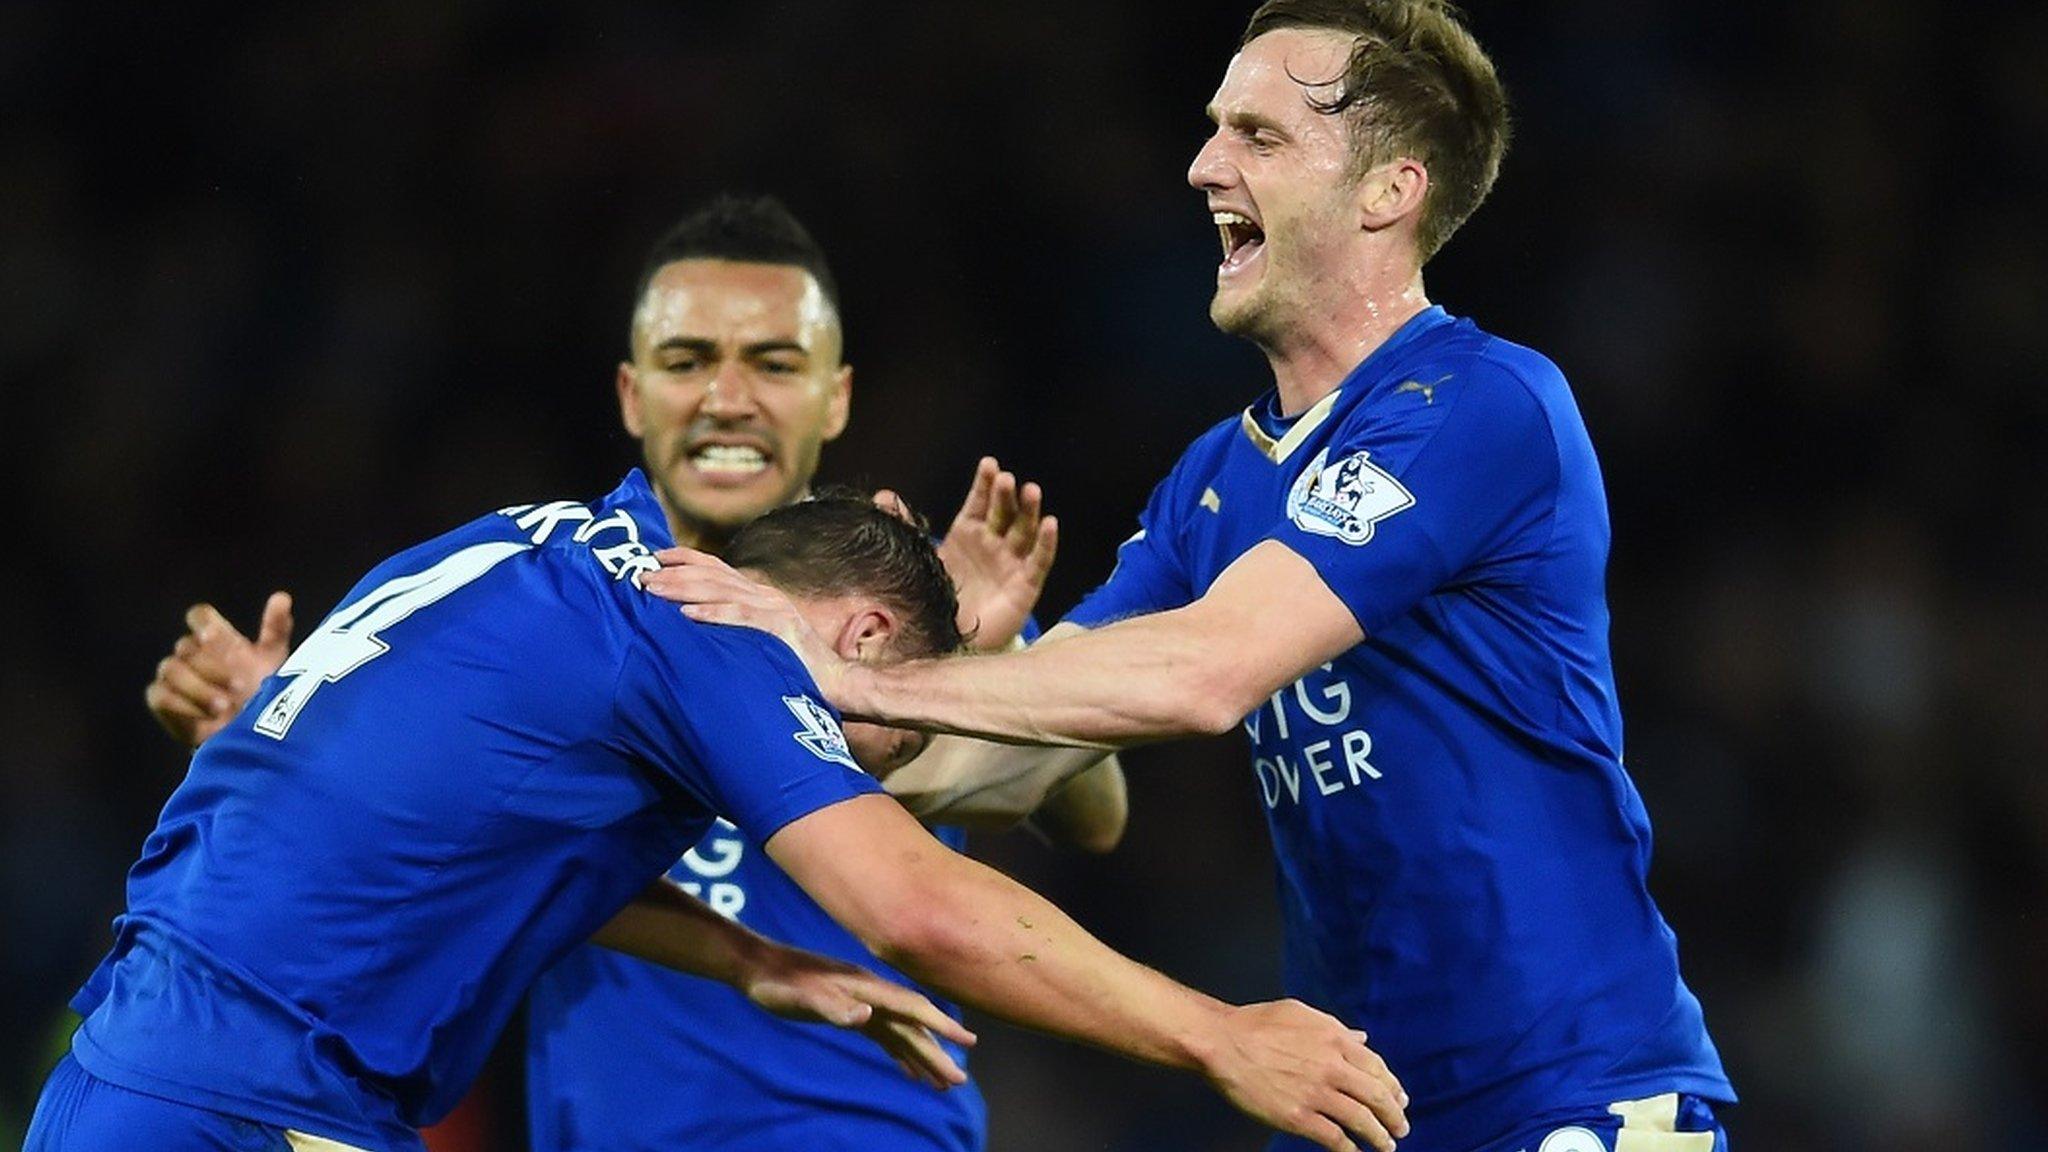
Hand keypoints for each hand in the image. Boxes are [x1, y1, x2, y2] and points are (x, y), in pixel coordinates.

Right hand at [143, 592, 294, 747]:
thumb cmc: (262, 689)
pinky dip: (182, 706)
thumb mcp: (274, 659)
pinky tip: (206, 718)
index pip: (198, 615)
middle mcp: (192, 653)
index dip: (202, 622)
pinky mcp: (163, 699)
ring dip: (197, 688)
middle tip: (239, 685)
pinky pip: (159, 695)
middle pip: (185, 646)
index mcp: (216, 638)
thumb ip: (276, 629)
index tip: (214, 636)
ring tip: (224, 706)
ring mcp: (175, 676)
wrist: (249, 731)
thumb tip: (282, 597)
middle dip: (211, 666)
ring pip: (171, 669)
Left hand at [643, 549, 852, 703]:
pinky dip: (713, 614)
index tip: (652, 558)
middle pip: (712, 575)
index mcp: (758, 595)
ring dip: (683, 589)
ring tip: (653, 590)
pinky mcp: (780, 630)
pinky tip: (687, 615)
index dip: (683, 558)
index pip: (716, 567)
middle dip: (672, 573)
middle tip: (640, 576)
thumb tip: (693, 627)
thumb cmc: (795, 667)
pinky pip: (741, 618)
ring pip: (721, 591)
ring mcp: (774, 610)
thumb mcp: (759, 640)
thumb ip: (734, 628)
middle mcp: (764, 596)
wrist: (838, 682)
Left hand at [740, 942, 976, 1088]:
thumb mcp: (802, 999)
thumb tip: (869, 1017)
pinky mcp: (850, 1012)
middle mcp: (871, 995)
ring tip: (941, 1083)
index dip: (942, 1026)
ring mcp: (862, 1003)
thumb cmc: (778, 984)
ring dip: (922, 1056)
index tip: (968, 1044)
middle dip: (937, 1052)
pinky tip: (909, 1071)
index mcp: (867, 989)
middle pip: (912, 1026)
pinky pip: (884, 1036)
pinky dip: (900, 1053)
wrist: (758, 968)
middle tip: (958, 1081)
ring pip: (901, 1033)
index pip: (913, 1009)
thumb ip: (834, 1009)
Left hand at [889, 457, 1055, 651]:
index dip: (984, 484)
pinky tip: (1050, 523)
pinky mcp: (1025, 586)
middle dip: (1005, 495)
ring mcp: (1011, 563)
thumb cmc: (939, 598)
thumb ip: (905, 527)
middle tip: (1005, 479)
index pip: (979, 503)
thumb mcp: (919, 560)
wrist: (950, 642)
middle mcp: (993, 544)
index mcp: (968, 534)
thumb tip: (884, 495)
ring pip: (1024, 531)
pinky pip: (1039, 561)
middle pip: (1003, 513)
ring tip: (1031, 490)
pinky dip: (1046, 543)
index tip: (989, 464)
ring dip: (1029, 510)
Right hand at [1199, 999, 1408, 1151]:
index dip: (1392, 1086)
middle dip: (1394, 1115)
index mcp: (1334, 1039)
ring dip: (1380, 1136)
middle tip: (1402, 1128)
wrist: (1223, 1043)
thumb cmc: (1256, 1024)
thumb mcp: (1301, 1013)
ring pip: (1362, 1119)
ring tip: (1387, 1146)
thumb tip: (1361, 1038)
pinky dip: (1350, 1149)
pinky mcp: (1298, 1116)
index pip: (1377, 1067)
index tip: (1400, 1099)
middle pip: (1376, 1096)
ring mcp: (1316, 1092)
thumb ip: (1335, 1028)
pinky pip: (1334, 1138)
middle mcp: (1332, 1066)